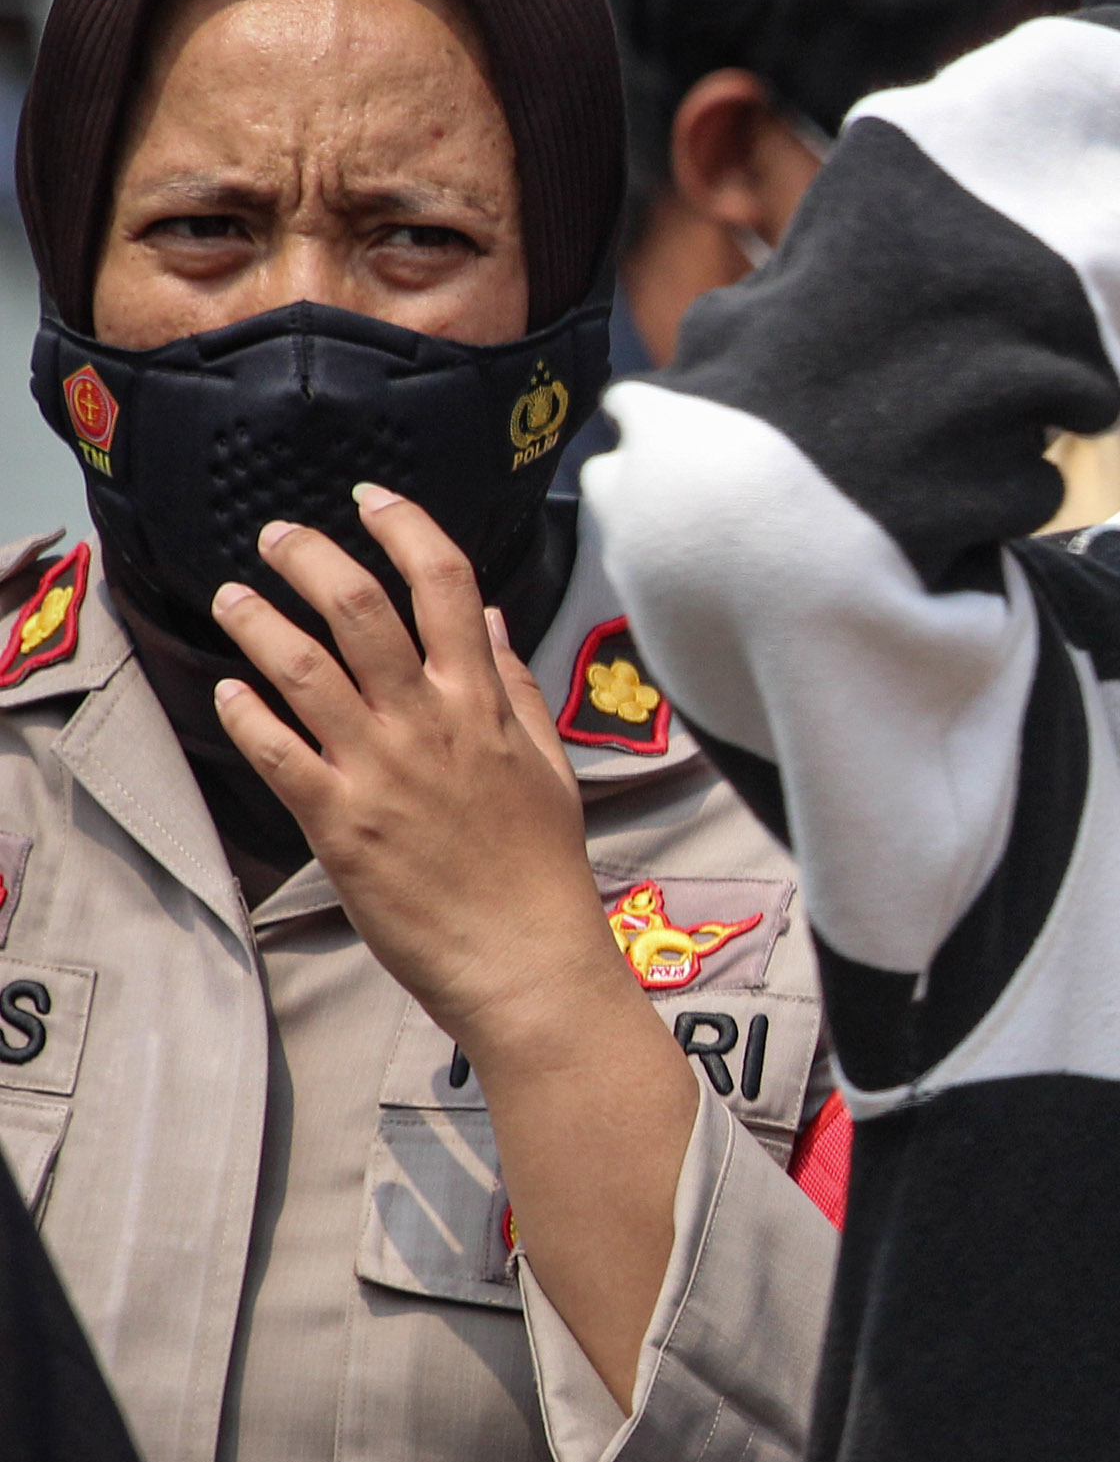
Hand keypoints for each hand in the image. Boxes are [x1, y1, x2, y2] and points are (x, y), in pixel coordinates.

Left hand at [209, 493, 636, 1062]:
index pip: (445, 586)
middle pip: (359, 607)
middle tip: (276, 537)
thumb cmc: (543, 872)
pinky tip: (228, 692)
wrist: (528, 962)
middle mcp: (430, 725)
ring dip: (256, 621)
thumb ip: (513, 686)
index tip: (372, 499)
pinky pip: (276, 750)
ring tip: (231, 599)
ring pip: (302, 667)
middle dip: (308, 556)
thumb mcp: (549, 767)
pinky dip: (245, 711)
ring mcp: (380, 772)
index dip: (405, 526)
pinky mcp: (339, 824)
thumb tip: (487, 618)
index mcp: (485, 706)